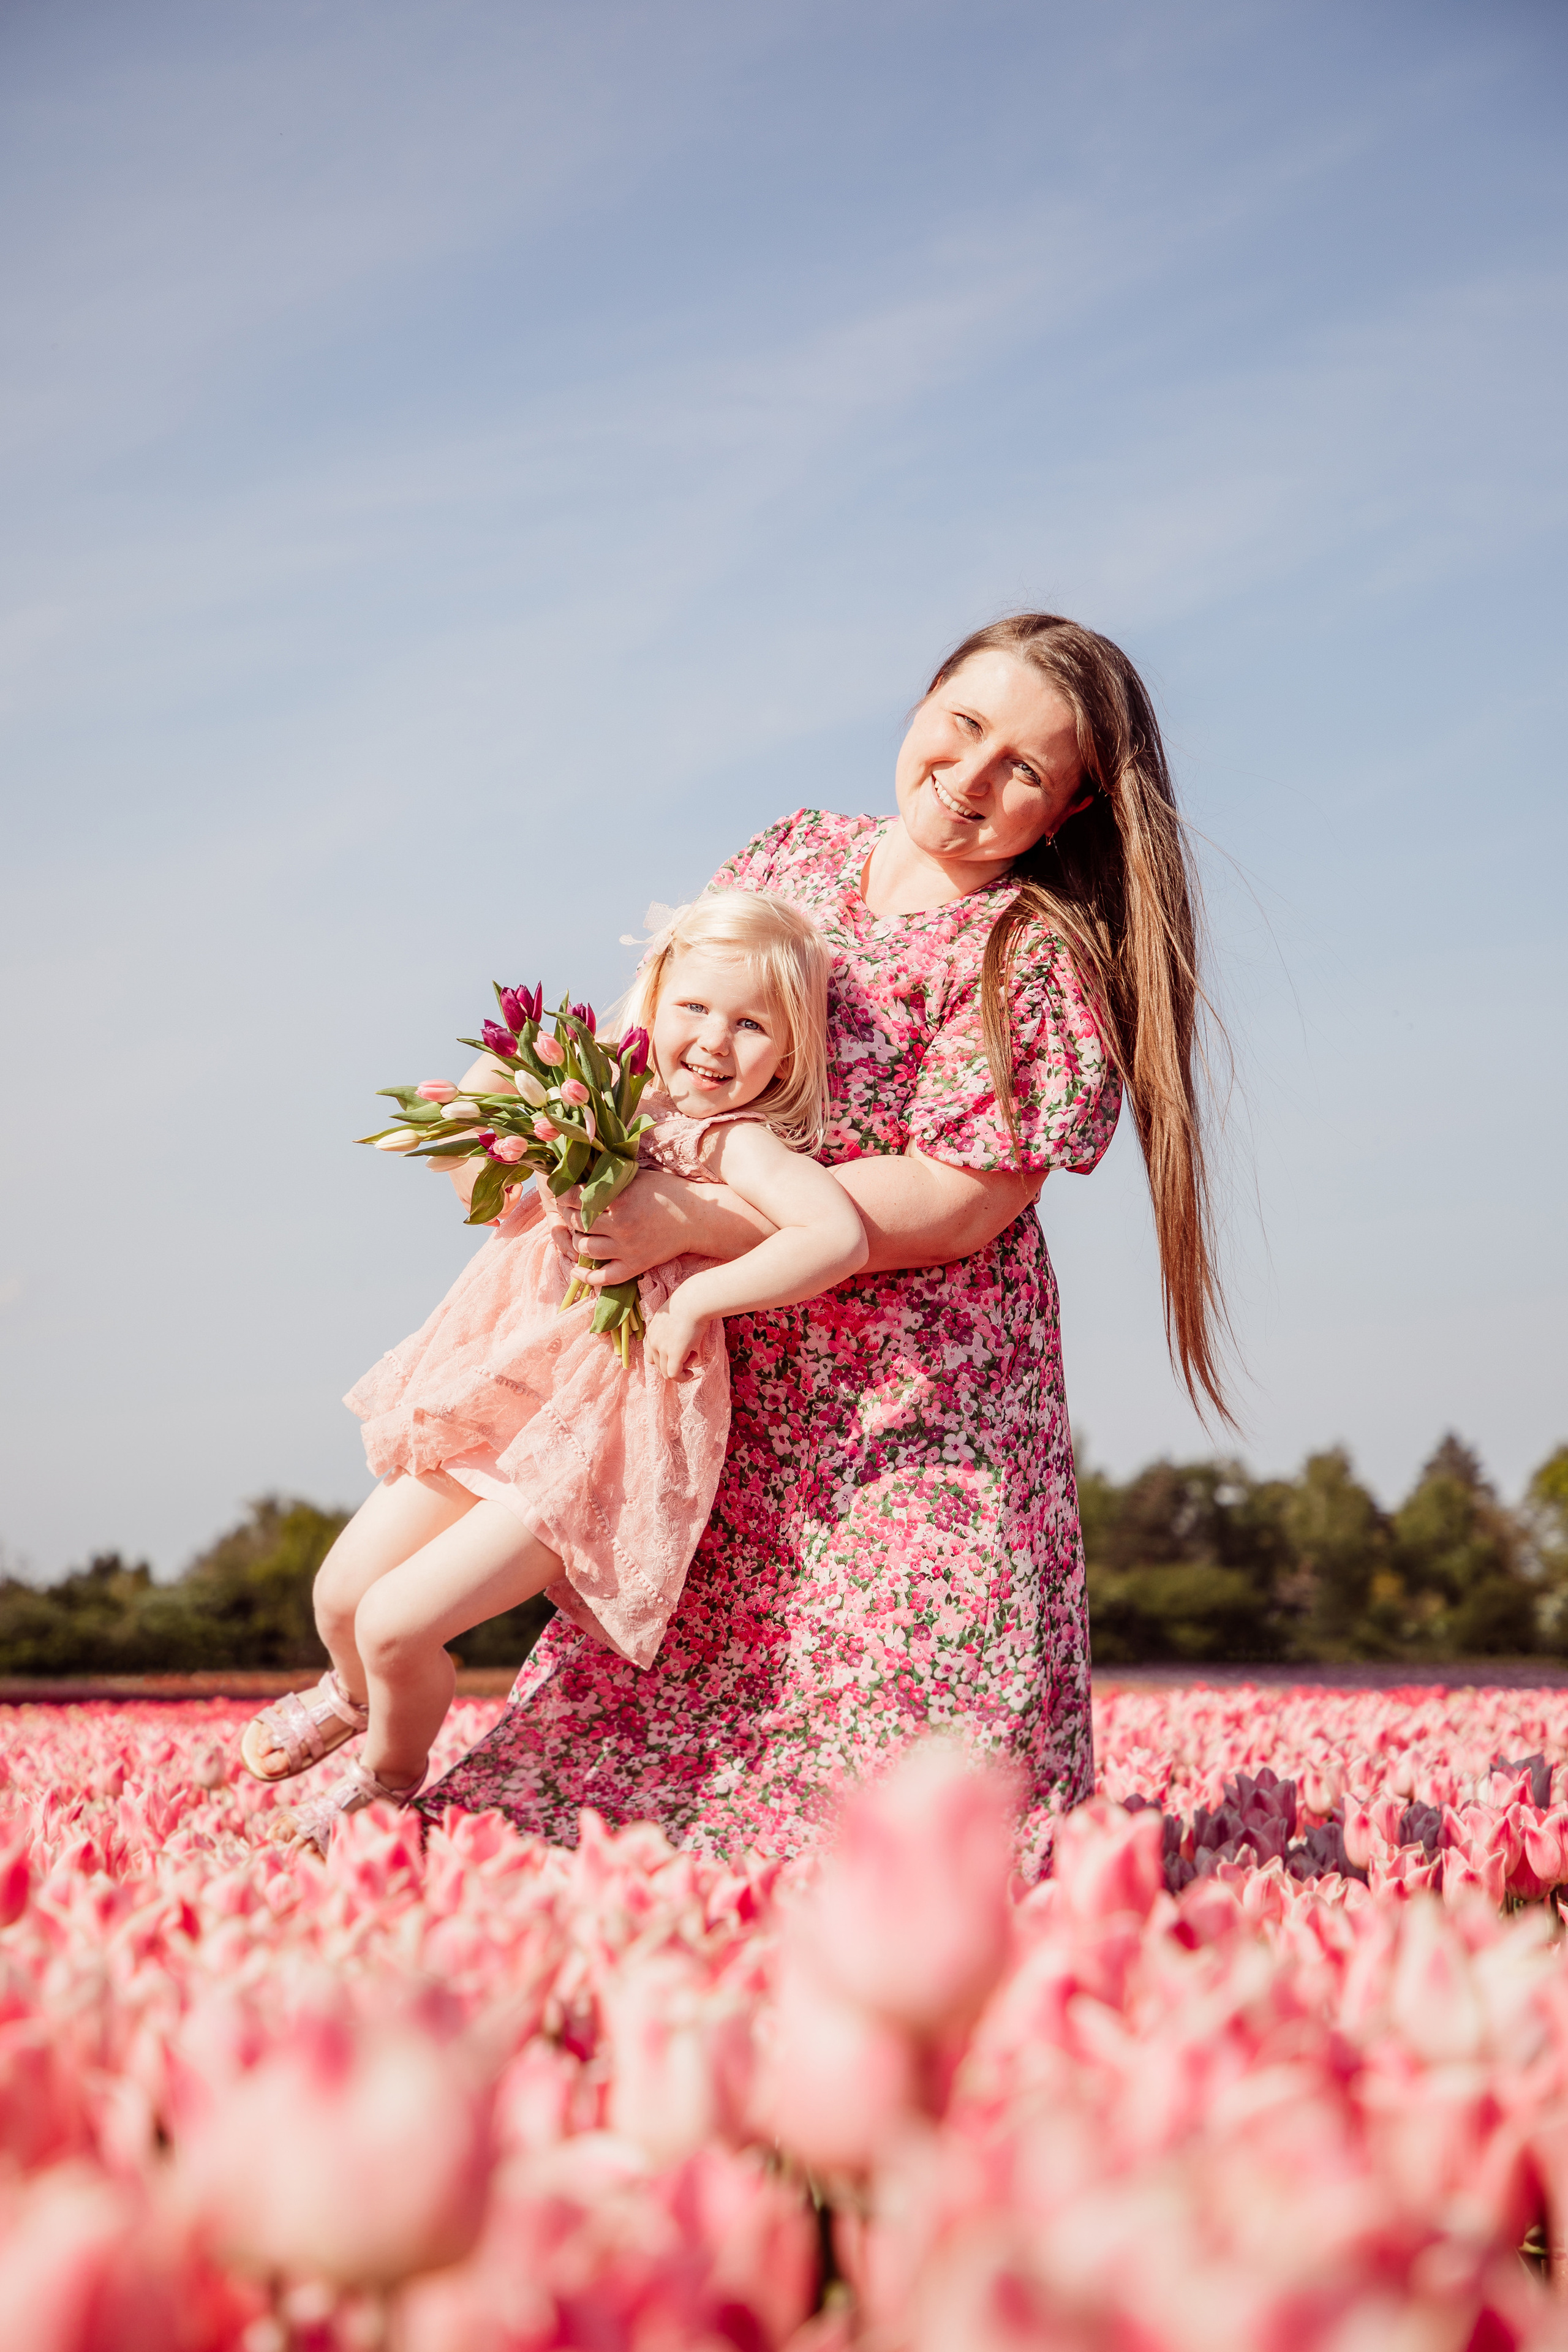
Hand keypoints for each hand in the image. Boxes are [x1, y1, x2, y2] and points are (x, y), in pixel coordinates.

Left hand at [553, 1167, 766, 1286]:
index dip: (563, 1195)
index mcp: (620, 1199)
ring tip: (581, 1232)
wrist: (696, 1217)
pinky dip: (586, 1276)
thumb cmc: (667, 1191)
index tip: (561, 1193)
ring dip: (578, 1240)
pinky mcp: (636, 1265)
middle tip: (568, 1210)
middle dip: (567, 1215)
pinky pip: (603, 1277)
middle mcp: (621, 1225)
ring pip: (585, 1249)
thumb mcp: (637, 1175)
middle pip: (577, 1223)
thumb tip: (581, 1167)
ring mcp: (627, 1248)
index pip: (576, 1197)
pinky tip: (577, 1270)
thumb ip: (610, 1174)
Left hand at [643, 1300, 708, 1379]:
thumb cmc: (688, 1304)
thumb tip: (678, 1333)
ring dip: (680, 1369)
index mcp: (651, 1332)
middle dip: (674, 1363)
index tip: (679, 1353)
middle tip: (690, 1352)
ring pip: (666, 1373)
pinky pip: (674, 1375)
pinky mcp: (674, 1355)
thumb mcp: (672, 1314)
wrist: (693, 1302)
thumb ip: (669, 1325)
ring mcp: (662, 1349)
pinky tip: (691, 1372)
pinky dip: (682, 1378)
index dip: (664, 1359)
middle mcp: (653, 1342)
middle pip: (658, 1366)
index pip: (650, 1355)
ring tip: (692, 1355)